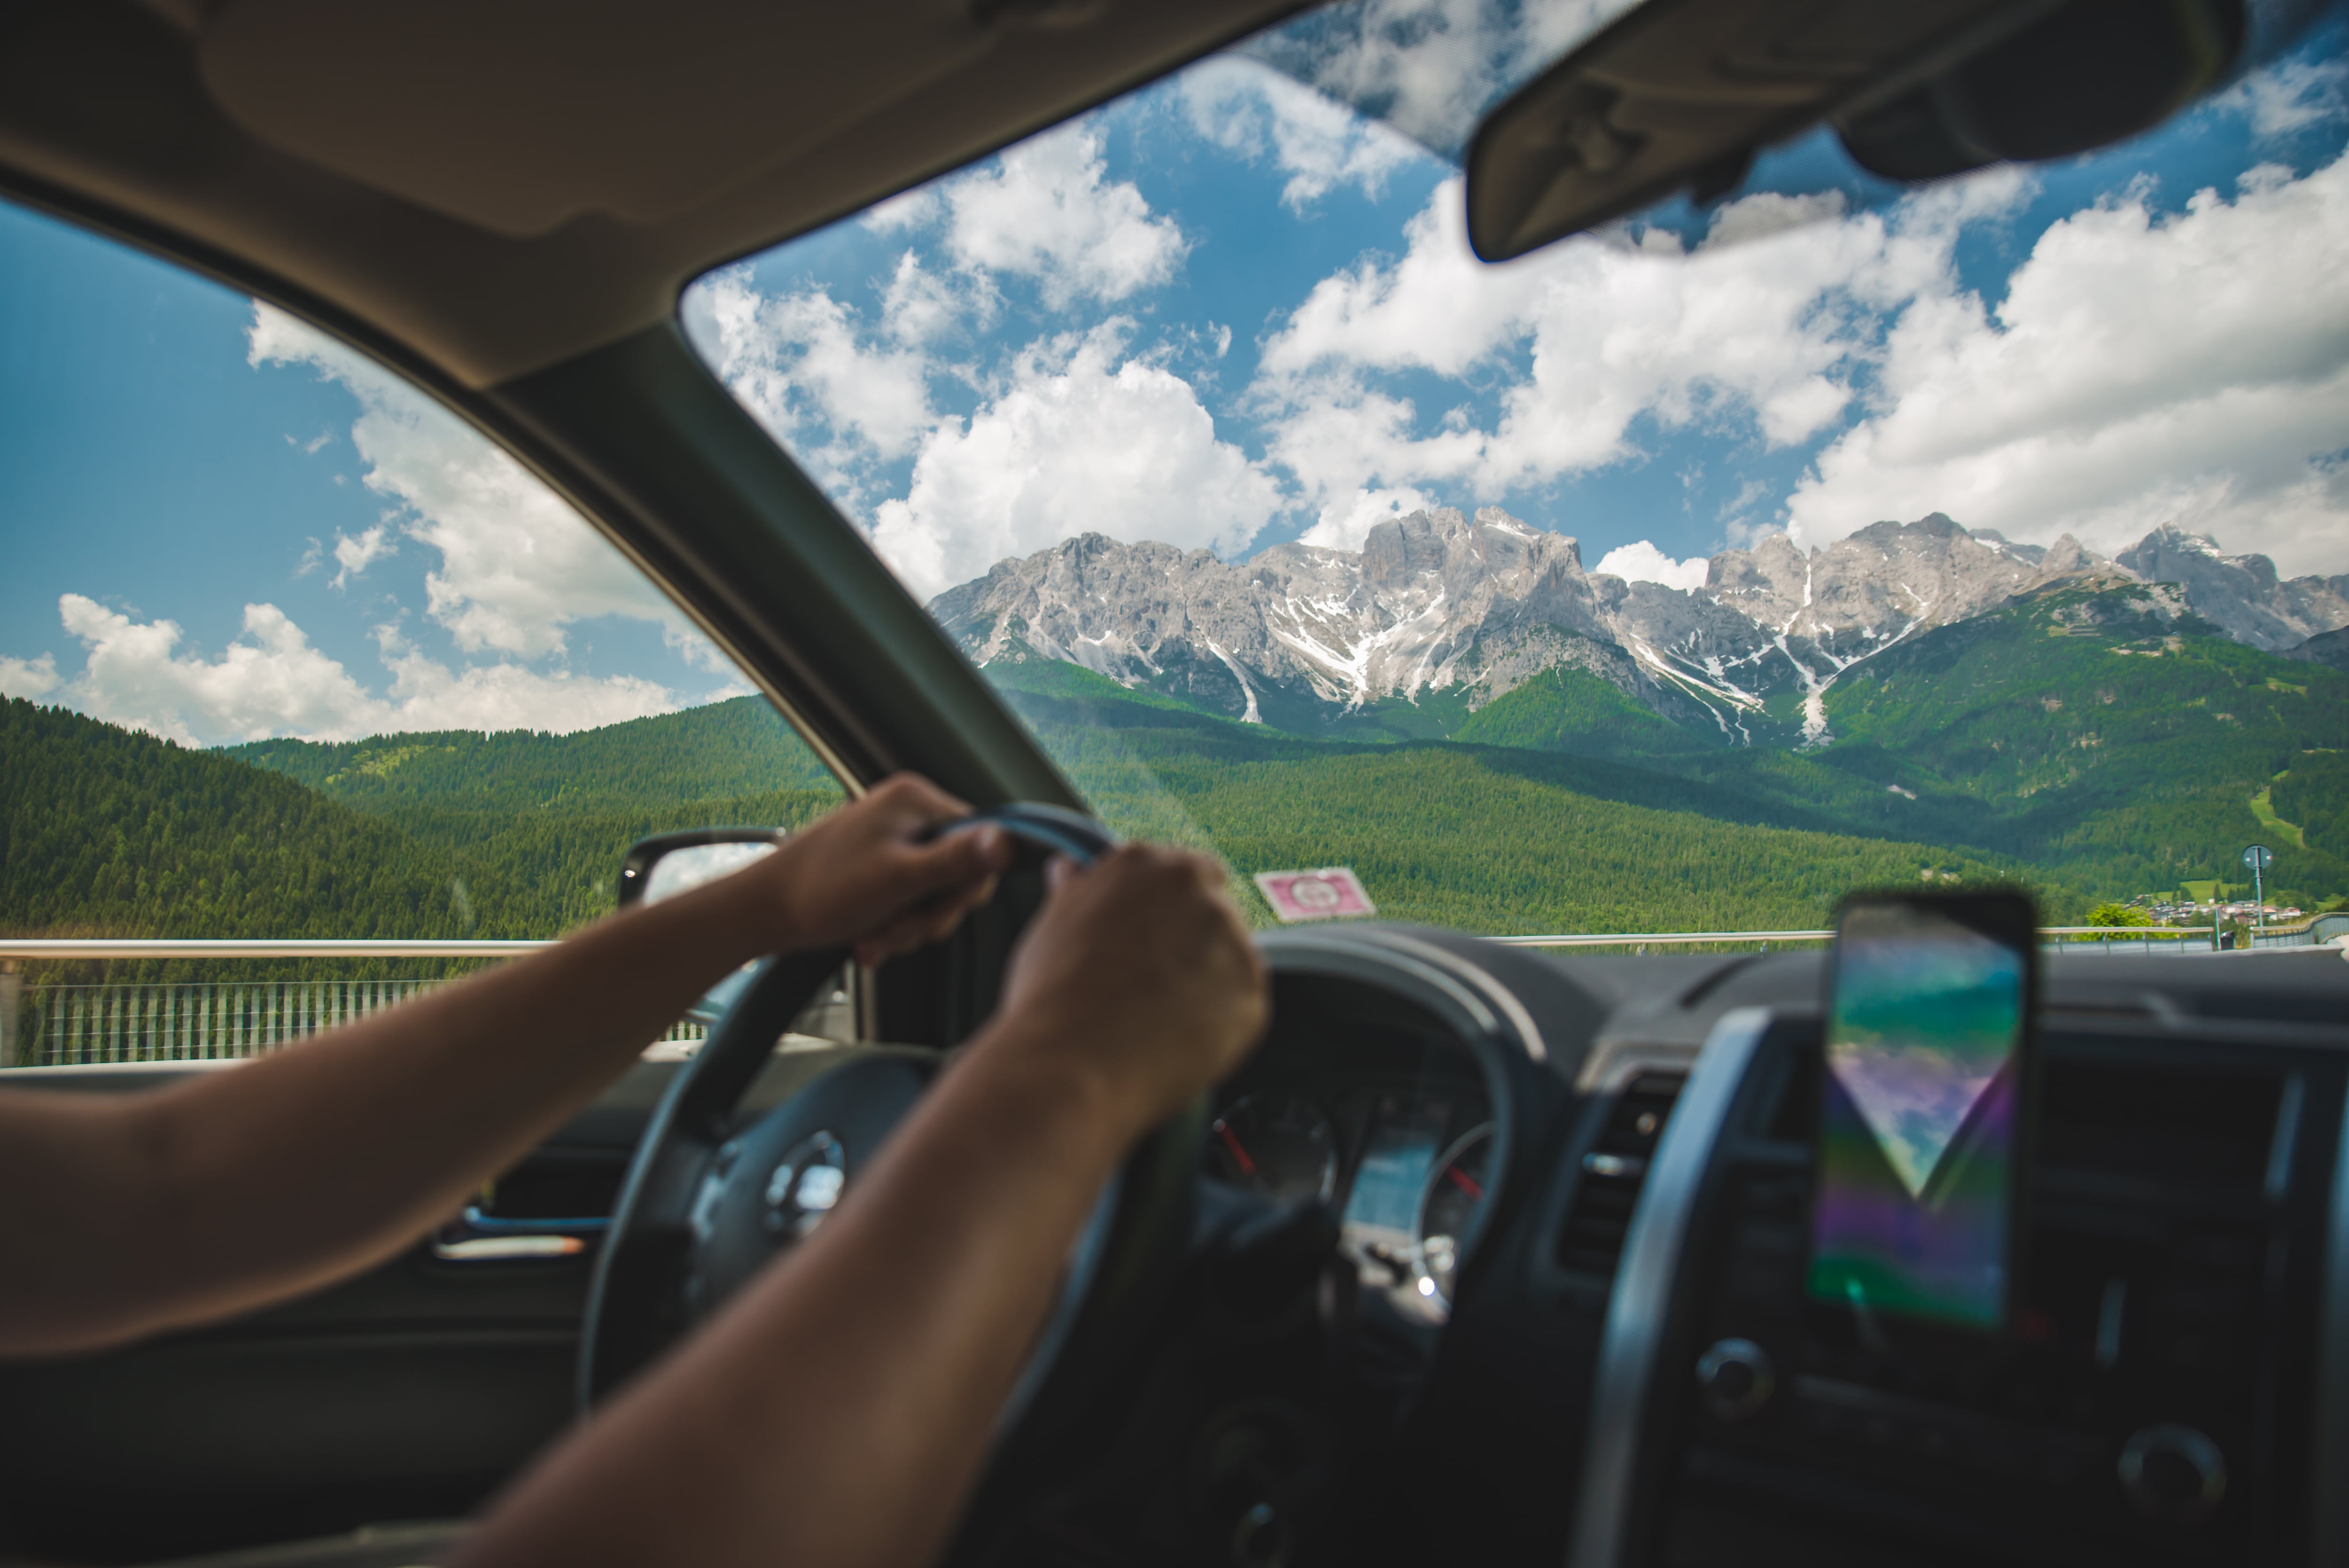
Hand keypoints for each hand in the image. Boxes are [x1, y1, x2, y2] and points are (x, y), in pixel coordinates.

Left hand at [747, 776, 1013, 966]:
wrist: (761, 914)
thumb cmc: (820, 891)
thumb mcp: (898, 878)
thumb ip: (956, 860)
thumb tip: (1009, 841)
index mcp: (916, 799)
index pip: (980, 843)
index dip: (964, 888)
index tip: (934, 909)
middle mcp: (907, 812)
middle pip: (957, 874)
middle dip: (929, 914)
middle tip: (897, 927)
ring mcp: (891, 841)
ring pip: (932, 895)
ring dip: (907, 927)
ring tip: (875, 934)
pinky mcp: (877, 867)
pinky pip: (907, 902)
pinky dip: (891, 927)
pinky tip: (868, 939)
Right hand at [983, 845, 1268, 1136]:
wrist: (1070, 1063)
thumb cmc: (1051, 997)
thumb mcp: (1053, 924)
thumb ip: (1077, 890)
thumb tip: (1071, 870)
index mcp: (1146, 864)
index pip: (1183, 871)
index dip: (1169, 908)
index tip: (1156, 935)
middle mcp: (1197, 892)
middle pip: (1213, 910)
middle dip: (1192, 941)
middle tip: (1155, 981)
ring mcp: (1232, 942)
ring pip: (1230, 957)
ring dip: (1208, 979)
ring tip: (1160, 1017)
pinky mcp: (1252, 994)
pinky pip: (1242, 1003)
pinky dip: (1220, 1020)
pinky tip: (1179, 1037)